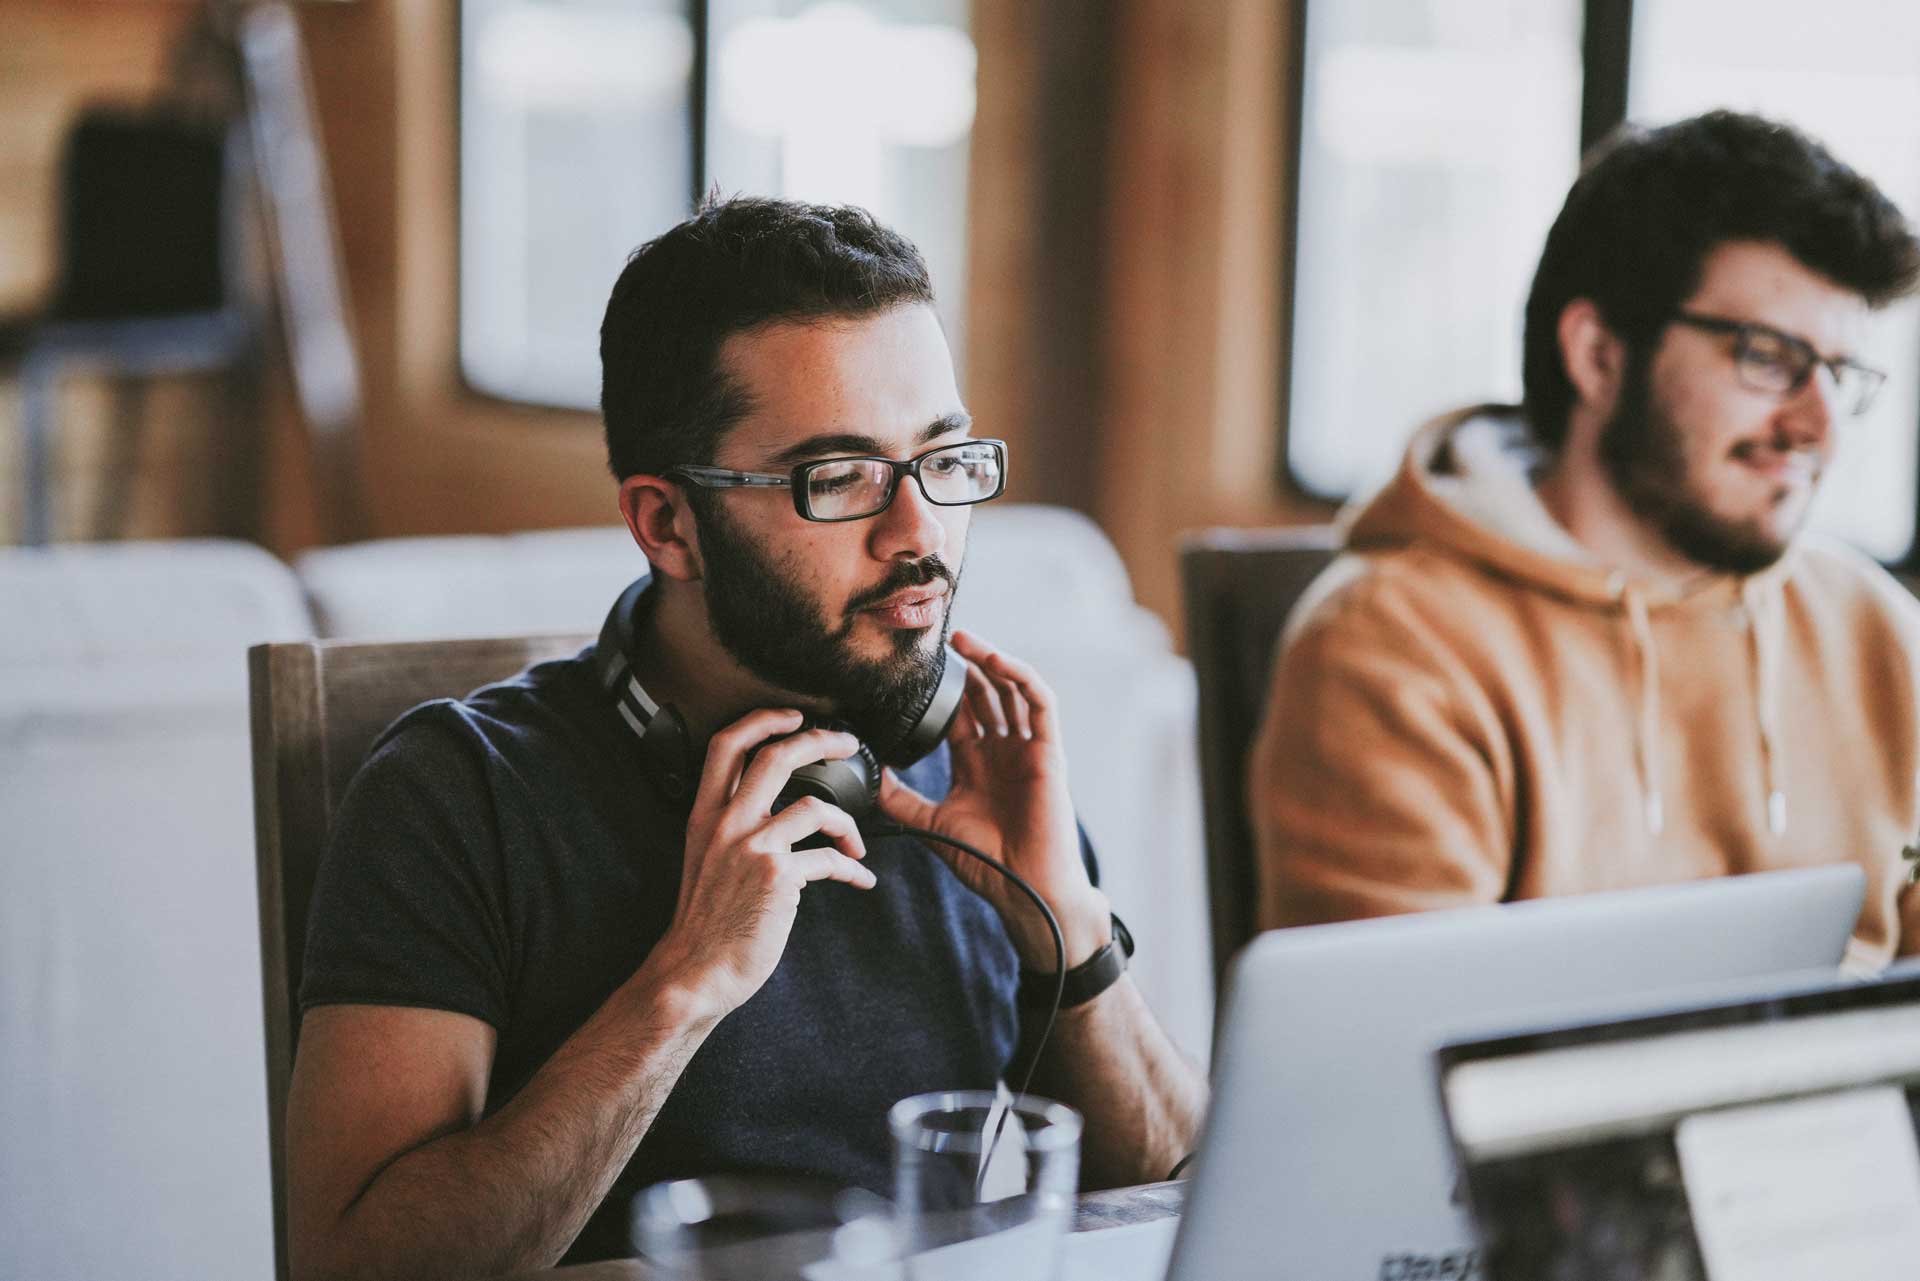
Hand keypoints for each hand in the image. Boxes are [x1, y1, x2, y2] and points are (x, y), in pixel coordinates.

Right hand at [641, 710, 874, 1021]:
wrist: (696, 971)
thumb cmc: (706, 921)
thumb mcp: (704, 859)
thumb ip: (732, 828)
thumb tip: (777, 813)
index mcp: (705, 815)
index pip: (726, 745)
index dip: (762, 720)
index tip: (793, 716)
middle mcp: (726, 824)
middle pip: (776, 756)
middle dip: (820, 739)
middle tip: (847, 743)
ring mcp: (752, 847)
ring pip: (815, 806)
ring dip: (848, 823)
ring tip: (858, 843)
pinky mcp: (777, 877)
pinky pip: (829, 859)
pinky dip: (852, 869)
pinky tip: (860, 880)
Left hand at [878, 630, 1110, 969]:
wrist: (1024, 889)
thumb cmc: (986, 861)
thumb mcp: (930, 823)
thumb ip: (900, 798)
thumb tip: (867, 774)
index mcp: (976, 762)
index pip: (960, 712)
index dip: (942, 687)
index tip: (915, 665)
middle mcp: (1002, 750)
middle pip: (986, 693)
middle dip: (965, 665)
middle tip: (939, 640)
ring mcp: (1027, 748)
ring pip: (1012, 690)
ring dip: (990, 661)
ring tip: (963, 640)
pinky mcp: (1049, 752)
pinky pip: (1041, 703)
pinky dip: (1021, 678)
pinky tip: (996, 662)